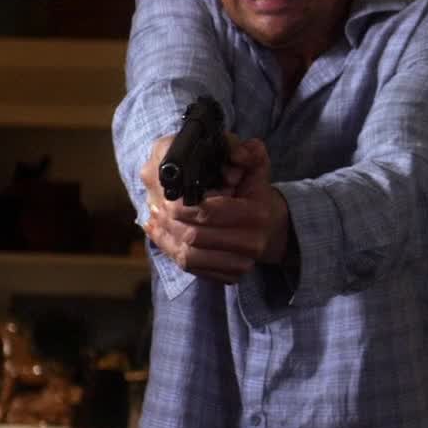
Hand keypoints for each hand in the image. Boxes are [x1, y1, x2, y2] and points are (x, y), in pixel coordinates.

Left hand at [139, 134, 288, 282]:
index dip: (184, 205)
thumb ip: (251, 154)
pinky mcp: (229, 275)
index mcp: (256, 214)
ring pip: (190, 255)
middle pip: (196, 235)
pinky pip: (192, 268)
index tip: (168, 197)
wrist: (273, 229)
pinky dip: (171, 250)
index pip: (209, 212)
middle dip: (171, 222)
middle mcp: (251, 242)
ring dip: (167, 237)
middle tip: (156, 207)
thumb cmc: (258, 196)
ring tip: (154, 219)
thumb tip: (238, 152)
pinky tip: (159, 234)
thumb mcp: (258, 169)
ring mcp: (241, 262)